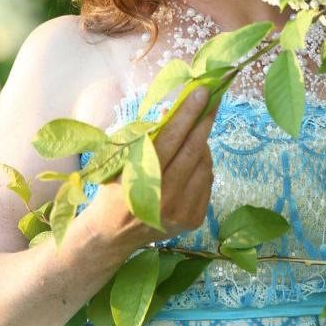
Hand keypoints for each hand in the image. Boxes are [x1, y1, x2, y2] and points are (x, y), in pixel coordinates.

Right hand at [85, 85, 216, 247]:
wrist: (112, 234)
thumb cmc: (112, 190)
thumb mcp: (120, 160)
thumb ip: (146, 137)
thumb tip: (170, 111)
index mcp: (142, 180)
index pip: (172, 139)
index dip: (187, 113)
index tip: (201, 91)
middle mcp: (166, 198)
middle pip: (193, 150)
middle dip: (204, 120)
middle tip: (212, 99)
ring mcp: (182, 211)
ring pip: (204, 165)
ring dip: (203, 143)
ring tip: (196, 130)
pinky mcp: (193, 219)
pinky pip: (206, 182)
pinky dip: (202, 166)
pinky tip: (194, 158)